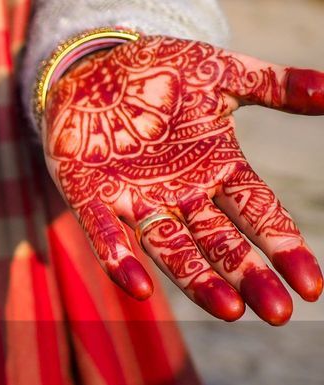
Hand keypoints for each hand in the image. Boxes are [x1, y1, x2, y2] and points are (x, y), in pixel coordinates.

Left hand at [44, 36, 323, 323]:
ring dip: (198, 281)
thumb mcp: (223, 75)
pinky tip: (137, 288)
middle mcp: (179, 194)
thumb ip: (276, 86)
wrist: (94, 65)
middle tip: (277, 313)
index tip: (311, 286)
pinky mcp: (88, 194)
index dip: (284, 247)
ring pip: (170, 249)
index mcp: (217, 170)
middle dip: (248, 276)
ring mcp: (134, 199)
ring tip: (230, 311)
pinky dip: (119, 258)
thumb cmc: (161, 73)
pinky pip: (103, 232)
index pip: (259, 214)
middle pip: (220, 243)